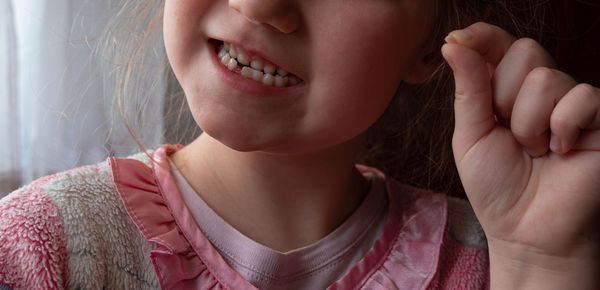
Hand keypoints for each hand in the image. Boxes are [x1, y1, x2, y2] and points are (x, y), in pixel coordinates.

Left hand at [442, 22, 599, 288]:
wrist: (526, 230)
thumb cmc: (496, 187)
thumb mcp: (471, 136)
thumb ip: (469, 89)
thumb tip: (452, 42)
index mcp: (504, 90)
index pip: (499, 44)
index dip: (481, 36)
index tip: (456, 38)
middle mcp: (540, 90)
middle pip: (524, 51)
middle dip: (504, 96)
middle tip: (508, 134)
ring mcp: (571, 102)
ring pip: (546, 78)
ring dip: (529, 124)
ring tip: (534, 151)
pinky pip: (582, 97)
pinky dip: (562, 127)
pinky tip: (561, 151)